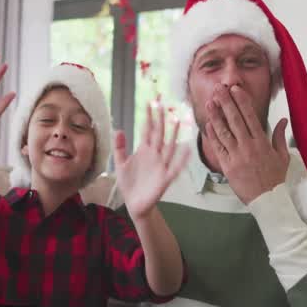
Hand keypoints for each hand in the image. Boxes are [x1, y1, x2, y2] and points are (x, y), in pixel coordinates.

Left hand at [114, 102, 190, 218]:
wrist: (134, 204)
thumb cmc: (129, 183)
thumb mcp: (120, 164)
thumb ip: (120, 148)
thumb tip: (119, 129)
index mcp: (144, 150)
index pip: (147, 130)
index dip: (148, 117)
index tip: (150, 102)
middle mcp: (154, 155)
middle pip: (159, 134)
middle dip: (160, 120)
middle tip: (162, 104)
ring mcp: (161, 165)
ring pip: (169, 147)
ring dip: (173, 135)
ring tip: (177, 120)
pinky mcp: (165, 178)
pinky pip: (175, 167)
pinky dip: (181, 159)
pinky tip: (187, 149)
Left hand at [204, 84, 290, 202]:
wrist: (268, 200)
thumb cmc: (276, 178)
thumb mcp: (282, 156)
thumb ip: (279, 136)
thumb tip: (282, 120)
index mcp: (262, 143)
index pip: (250, 117)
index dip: (242, 102)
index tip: (236, 89)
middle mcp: (249, 147)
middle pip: (235, 120)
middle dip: (226, 102)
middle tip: (219, 88)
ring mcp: (237, 156)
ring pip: (223, 132)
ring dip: (215, 115)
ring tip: (209, 101)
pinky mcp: (227, 166)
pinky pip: (218, 147)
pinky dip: (212, 135)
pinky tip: (208, 123)